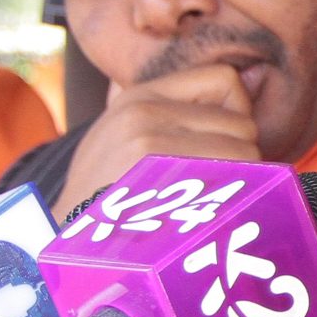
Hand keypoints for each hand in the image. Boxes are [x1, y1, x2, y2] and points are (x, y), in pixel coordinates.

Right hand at [55, 63, 260, 216]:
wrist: (61, 239)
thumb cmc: (110, 194)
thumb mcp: (128, 135)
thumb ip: (183, 112)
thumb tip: (254, 77)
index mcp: (139, 96)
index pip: (226, 79)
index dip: (234, 112)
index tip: (213, 143)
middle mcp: (144, 110)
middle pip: (244, 124)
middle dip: (238, 155)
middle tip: (205, 184)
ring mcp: (149, 142)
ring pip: (246, 153)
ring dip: (239, 180)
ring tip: (200, 199)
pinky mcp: (157, 177)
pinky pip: (233, 179)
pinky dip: (232, 199)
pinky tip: (202, 213)